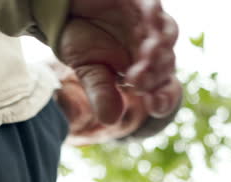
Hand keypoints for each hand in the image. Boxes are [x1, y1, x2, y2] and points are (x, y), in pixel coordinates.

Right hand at [57, 0, 181, 123]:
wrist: (63, 9)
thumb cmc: (80, 41)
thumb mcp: (88, 70)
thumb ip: (101, 92)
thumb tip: (110, 120)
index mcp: (145, 72)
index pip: (164, 90)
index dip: (163, 99)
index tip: (154, 105)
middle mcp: (153, 49)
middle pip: (166, 65)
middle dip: (154, 74)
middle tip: (137, 80)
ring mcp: (150, 24)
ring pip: (167, 36)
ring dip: (158, 46)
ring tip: (147, 53)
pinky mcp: (142, 2)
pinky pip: (153, 7)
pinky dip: (152, 13)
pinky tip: (147, 19)